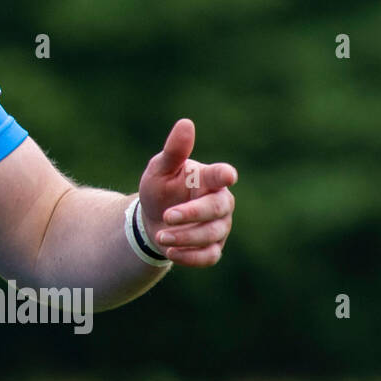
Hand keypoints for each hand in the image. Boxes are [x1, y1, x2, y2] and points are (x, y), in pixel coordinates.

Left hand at [137, 118, 236, 266]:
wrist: (152, 218)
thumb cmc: (161, 188)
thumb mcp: (160, 169)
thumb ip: (173, 151)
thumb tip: (185, 123)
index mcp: (209, 179)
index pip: (220, 176)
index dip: (224, 175)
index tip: (228, 176)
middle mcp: (220, 202)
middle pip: (216, 209)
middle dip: (192, 214)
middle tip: (166, 216)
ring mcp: (219, 226)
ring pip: (212, 235)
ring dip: (185, 237)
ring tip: (160, 235)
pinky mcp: (213, 247)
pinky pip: (209, 256)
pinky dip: (190, 256)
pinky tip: (170, 251)